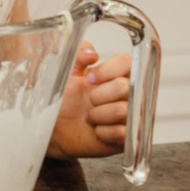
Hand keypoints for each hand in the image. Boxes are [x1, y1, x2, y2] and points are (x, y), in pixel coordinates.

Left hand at [47, 42, 129, 159]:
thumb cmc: (66, 99)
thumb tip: (91, 53)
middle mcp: (130, 93)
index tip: (90, 79)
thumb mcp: (67, 72)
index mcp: (118, 74)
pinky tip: (97, 130)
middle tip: (89, 100)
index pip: (126, 62)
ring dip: (98, 115)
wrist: (57, 127)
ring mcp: (132, 115)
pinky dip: (102, 132)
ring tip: (90, 116)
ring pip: (122, 111)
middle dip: (98, 95)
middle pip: (124, 87)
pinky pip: (121, 133)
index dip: (106, 70)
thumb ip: (77, 55)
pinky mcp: (129, 137)